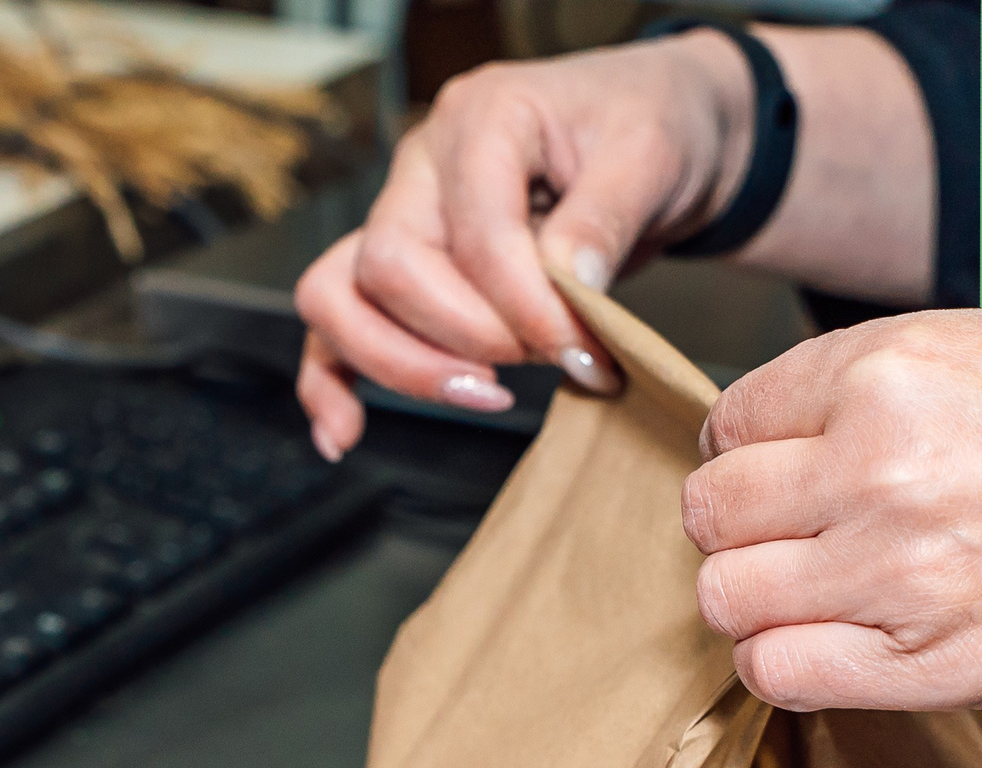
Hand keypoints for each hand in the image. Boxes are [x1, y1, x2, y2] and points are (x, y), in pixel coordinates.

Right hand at [293, 35, 755, 459]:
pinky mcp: (395, 268)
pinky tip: (344, 437)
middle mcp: (420, 164)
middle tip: (550, 360)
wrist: (652, 131)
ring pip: (338, 298)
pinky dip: (329, 385)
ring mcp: (398, 214)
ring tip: (487, 396)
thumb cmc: (649, 130)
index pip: (473, 232)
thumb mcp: (651, 154)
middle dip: (467, 337)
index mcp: (481, 118)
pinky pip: (333, 326)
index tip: (586, 353)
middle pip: (387, 267)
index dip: (524, 306)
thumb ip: (605, 217)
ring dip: (401, 365)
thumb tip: (569, 284)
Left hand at [684, 311, 981, 710]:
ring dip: (755, 601)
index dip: (748, 454)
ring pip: (725, 598)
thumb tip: (770, 431)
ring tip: (817, 593)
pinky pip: (775, 672)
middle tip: (798, 538)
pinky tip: (831, 645)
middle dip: (740, 528)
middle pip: (710, 514)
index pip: (728, 423)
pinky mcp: (922, 663)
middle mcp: (873, 467)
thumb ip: (867, 386)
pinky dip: (783, 664)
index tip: (786, 474)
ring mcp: (893, 571)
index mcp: (882, 372)